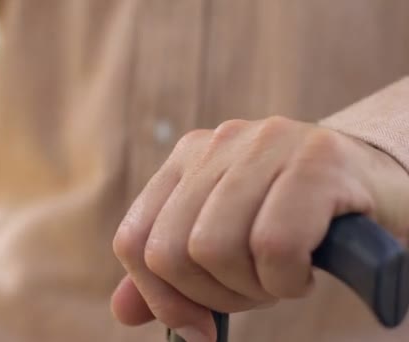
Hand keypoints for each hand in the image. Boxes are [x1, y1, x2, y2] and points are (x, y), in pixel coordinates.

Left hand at [111, 117, 408, 341]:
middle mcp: (218, 143)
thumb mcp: (223, 248)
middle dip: (215, 295)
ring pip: (214, 250)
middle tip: (257, 288)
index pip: (135, 240)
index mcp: (186, 159)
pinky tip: (308, 267)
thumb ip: (170, 276)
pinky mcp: (318, 160)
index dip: (161, 297)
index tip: (198, 325)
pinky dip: (288, 280)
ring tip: (284, 272)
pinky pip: (272, 247)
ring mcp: (267, 144)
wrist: (375, 191)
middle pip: (171, 252)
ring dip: (255, 287)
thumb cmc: (293, 225)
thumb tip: (123, 312)